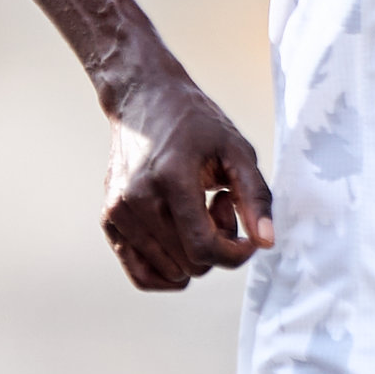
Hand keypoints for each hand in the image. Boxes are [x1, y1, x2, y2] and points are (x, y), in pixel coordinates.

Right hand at [102, 79, 275, 290]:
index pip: (204, 249)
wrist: (143, 99)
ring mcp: (117, 212)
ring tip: (197, 213)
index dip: (236, 254)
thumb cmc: (195, 122)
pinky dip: (170, 269)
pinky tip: (181, 238)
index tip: (248, 238)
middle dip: (217, 247)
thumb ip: (256, 197)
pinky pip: (142, 275)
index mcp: (170, 178)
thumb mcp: (237, 150)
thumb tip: (265, 243)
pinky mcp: (109, 220)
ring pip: (171, 273)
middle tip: (220, 206)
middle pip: (190, 265)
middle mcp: (136, 199)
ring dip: (193, 254)